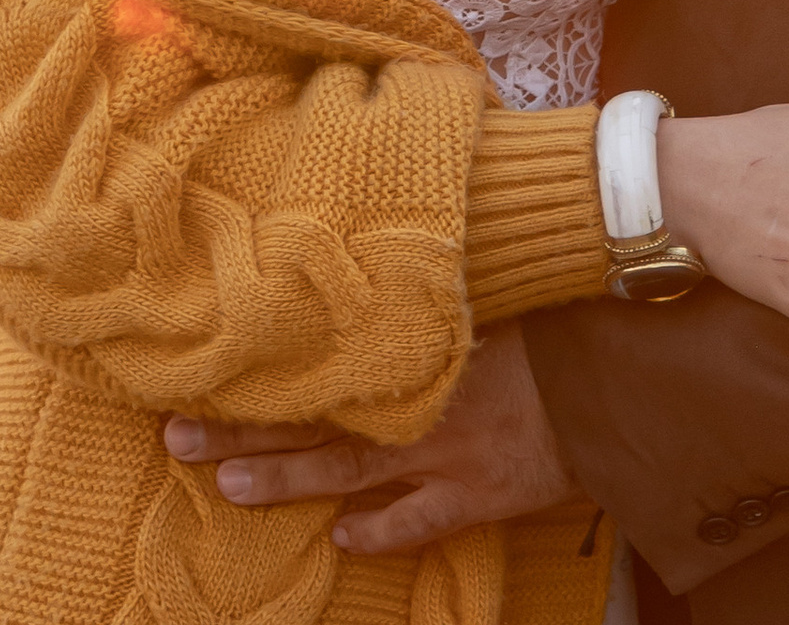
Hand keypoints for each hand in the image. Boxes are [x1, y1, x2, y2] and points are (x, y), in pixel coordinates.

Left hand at [163, 323, 570, 555]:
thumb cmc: (549, 317)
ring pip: (346, 472)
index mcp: (411, 351)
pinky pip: (416, 521)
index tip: (201, 368)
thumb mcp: (486, 287)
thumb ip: (430, 287)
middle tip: (179, 436)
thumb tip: (381, 248)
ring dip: (286, 479)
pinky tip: (341, 541)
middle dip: (245, 429)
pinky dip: (379, 532)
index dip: (260, 372)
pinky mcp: (476, 495)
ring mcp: (441, 456)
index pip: (319, 365)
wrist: (610, 376)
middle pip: (314, 419)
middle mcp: (413, 405)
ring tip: (227, 485)